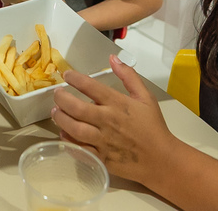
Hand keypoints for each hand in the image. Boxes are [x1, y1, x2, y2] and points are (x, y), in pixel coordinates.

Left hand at [51, 54, 178, 186]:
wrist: (162, 159)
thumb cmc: (153, 126)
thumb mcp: (145, 97)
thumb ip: (129, 76)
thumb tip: (112, 58)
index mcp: (118, 104)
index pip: (90, 87)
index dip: (74, 78)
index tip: (66, 75)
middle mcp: (107, 121)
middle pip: (76, 108)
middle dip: (61, 99)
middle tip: (57, 94)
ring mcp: (103, 141)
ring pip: (74, 129)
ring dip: (60, 119)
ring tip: (55, 111)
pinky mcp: (101, 158)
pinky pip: (79, 149)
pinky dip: (68, 140)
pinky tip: (64, 132)